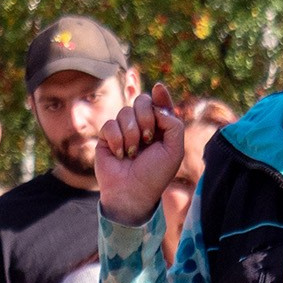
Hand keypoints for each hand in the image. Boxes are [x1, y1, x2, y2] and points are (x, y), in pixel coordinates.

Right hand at [96, 84, 187, 227]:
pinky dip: (116, 140)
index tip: (158, 88)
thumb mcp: (175, 151)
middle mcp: (142, 126)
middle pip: (142, 100)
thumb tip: (156, 102)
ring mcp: (123, 130)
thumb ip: (174, 123)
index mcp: (160, 128)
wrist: (132, 193)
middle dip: (145, 117)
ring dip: (131, 134)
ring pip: (125, 112)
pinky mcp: (107, 137)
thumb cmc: (155, 175)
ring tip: (133, 154)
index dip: (159, 95)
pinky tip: (120, 155)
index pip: (159, 103)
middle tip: (147, 139)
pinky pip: (110, 125)